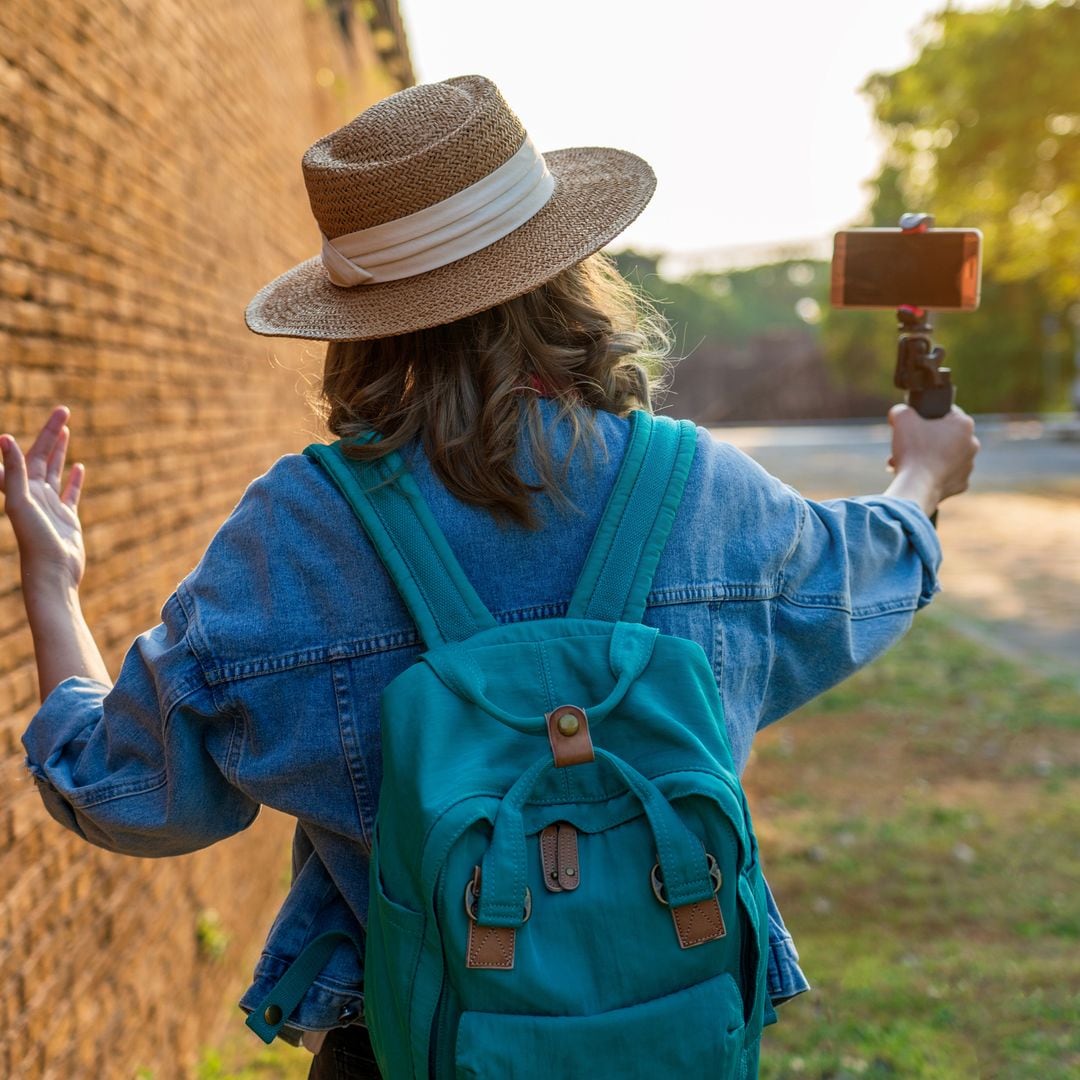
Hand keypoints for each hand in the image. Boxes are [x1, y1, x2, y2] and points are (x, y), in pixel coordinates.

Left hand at [0, 405, 86, 592]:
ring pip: (54, 470)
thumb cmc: (34, 540)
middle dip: (51, 433)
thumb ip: (14, 471)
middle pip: (41, 456)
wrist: (53, 572)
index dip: (34, 434)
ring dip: (59, 450)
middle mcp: (32, 493)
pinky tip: (79, 467)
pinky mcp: (67, 517)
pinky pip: (70, 492)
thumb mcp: (21, 501)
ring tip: (66, 430)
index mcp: (19, 488)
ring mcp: (50, 505)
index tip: (46, 417)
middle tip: (63, 410)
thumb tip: (5, 438)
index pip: (25, 452)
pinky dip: (74, 478)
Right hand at [885, 402, 979, 513]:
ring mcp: (969, 466)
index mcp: (964, 424)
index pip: (946, 412)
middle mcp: (972, 444)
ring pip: (945, 457)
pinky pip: (945, 476)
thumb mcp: (901, 418)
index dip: (926, 416)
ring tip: (906, 463)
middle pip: (944, 436)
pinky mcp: (961, 484)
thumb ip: (901, 410)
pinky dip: (932, 475)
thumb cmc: (913, 450)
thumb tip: (900, 413)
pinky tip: (917, 476)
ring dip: (927, 458)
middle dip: (925, 440)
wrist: (917, 486)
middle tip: (907, 445)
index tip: (913, 424)